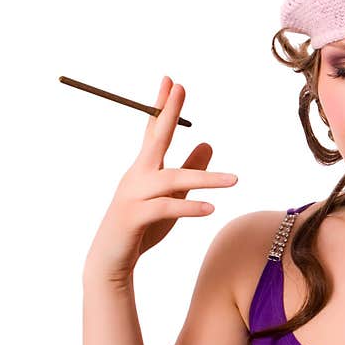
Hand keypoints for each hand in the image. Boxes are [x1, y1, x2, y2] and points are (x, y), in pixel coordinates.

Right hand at [83, 75, 238, 283]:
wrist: (110, 262)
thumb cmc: (140, 229)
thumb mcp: (171, 198)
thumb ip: (188, 172)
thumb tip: (208, 143)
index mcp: (143, 170)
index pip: (153, 132)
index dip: (161, 107)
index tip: (170, 82)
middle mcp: (136, 177)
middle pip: (154, 140)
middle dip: (167, 113)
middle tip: (179, 87)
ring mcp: (133, 196)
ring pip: (171, 180)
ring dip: (204, 179)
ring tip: (235, 181)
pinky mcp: (134, 218)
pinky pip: (164, 208)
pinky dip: (188, 207)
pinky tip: (210, 209)